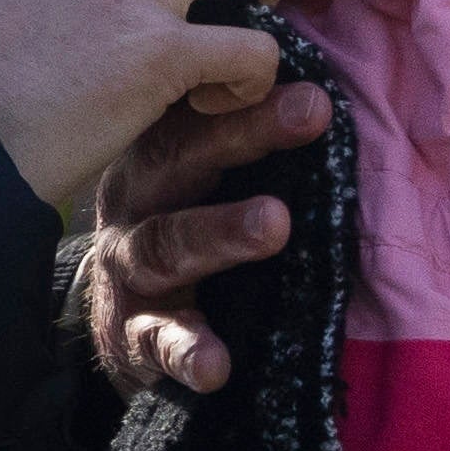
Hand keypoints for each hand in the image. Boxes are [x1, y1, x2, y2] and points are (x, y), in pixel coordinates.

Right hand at [77, 76, 330, 393]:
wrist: (120, 330)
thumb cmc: (185, 234)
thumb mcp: (203, 182)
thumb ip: (246, 143)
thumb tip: (328, 94)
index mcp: (159, 159)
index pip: (197, 111)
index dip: (248, 91)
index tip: (313, 85)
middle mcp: (136, 204)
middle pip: (178, 158)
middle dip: (245, 133)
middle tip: (312, 111)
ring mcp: (128, 270)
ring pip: (165, 245)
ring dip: (220, 231)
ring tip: (275, 224)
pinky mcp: (131, 334)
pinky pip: (156, 340)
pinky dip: (185, 350)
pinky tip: (214, 365)